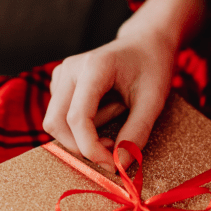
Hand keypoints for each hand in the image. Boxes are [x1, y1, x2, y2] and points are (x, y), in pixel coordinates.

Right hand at [43, 0, 205, 169]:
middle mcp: (70, 69)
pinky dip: (84, 125)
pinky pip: (62, 117)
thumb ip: (136, 133)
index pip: (77, 118)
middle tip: (115, 149)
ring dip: (86, 133)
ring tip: (118, 112)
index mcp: (93, 67)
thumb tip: (119, 165)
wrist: (146, 44)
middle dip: (82, 146)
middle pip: (57, 123)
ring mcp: (61, 75)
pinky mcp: (60, 84)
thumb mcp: (153, 101)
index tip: (111, 165)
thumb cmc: (152, 67)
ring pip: (58, 123)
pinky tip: (107, 108)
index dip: (90, 148)